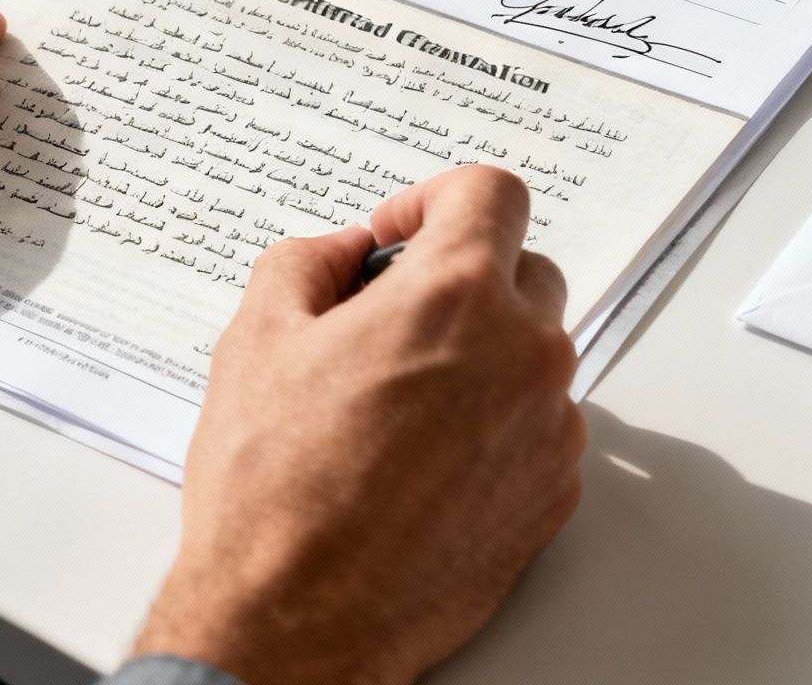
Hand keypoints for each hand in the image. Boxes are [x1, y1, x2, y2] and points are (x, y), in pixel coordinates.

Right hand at [133, 165, 584, 684]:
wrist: (295, 619)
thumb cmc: (274, 491)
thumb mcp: (257, 338)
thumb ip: (309, 262)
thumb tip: (344, 252)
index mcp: (456, 295)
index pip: (490, 192)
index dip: (436, 198)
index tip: (403, 231)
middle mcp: (524, 354)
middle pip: (524, 272)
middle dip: (463, 280)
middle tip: (392, 319)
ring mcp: (550, 429)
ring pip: (534, 356)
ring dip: (481, 357)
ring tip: (398, 404)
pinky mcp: (555, 496)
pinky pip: (539, 429)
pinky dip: (495, 426)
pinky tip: (423, 461)